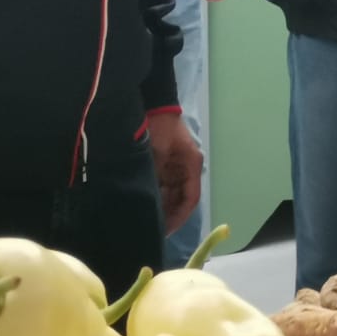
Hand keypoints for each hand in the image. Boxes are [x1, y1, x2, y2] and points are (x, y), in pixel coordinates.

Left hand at [147, 111, 201, 233]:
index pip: (190, 198)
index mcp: (191, 165)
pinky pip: (165, 185)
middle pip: (182, 198)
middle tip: (154, 229)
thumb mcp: (159, 153)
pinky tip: (145, 203)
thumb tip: (152, 199)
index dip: (179, 216)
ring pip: (173, 194)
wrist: (154, 105)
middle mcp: (187, 168)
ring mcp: (177, 166)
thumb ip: (158, 176)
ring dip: (163, 206)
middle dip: (170, 214)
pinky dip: (157, 195)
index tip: (166, 229)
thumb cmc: (160, 128)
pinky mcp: (166, 164)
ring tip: (149, 219)